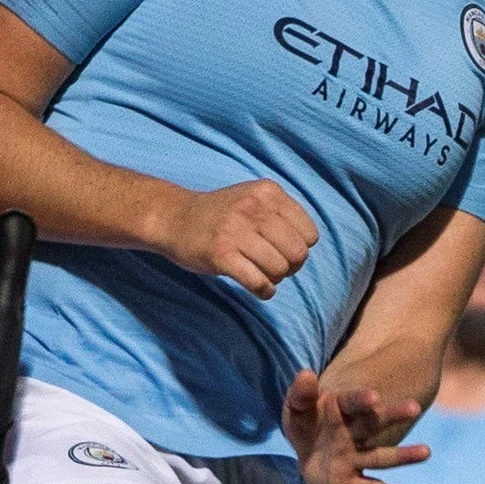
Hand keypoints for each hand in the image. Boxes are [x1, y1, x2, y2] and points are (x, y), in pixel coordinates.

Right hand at [154, 179, 318, 298]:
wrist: (174, 218)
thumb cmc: (221, 213)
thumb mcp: (254, 198)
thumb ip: (283, 213)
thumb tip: (308, 245)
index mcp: (267, 192)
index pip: (310, 234)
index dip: (301, 248)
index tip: (284, 250)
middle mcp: (253, 208)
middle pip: (298, 253)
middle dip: (291, 267)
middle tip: (276, 267)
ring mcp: (236, 231)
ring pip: (280, 269)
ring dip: (275, 279)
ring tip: (263, 274)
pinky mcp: (221, 255)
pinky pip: (258, 283)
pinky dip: (264, 291)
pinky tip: (259, 288)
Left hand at [282, 370, 429, 483]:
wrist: (307, 455)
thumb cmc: (306, 425)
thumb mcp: (297, 408)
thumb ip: (301, 393)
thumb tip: (306, 374)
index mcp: (340, 412)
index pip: (352, 402)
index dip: (361, 399)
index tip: (373, 396)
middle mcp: (353, 434)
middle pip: (375, 424)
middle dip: (393, 416)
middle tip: (414, 408)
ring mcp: (355, 459)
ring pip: (381, 457)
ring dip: (403, 455)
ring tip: (426, 452)